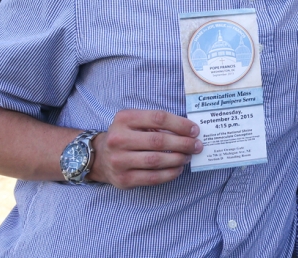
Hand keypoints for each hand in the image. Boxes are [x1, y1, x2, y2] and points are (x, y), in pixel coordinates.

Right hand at [88, 109, 202, 188]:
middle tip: (197, 145)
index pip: (158, 118)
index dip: (180, 124)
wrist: (100, 158)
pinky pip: (153, 178)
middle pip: (158, 141)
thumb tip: (190, 131)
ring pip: (156, 160)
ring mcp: (119, 161)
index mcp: (124, 119)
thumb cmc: (126, 136)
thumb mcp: (136, 121)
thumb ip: (158, 122)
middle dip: (183, 143)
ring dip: (178, 159)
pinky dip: (170, 174)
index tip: (195, 130)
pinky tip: (178, 168)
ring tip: (188, 156)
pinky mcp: (123, 179)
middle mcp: (118, 139)